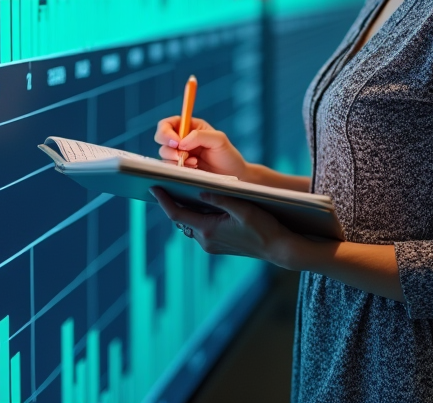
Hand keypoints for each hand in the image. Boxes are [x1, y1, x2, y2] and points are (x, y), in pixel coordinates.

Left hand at [150, 187, 297, 265]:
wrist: (279, 248)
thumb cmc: (264, 227)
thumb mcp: (242, 208)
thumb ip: (219, 199)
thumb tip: (199, 192)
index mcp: (208, 230)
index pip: (177, 214)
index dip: (163, 200)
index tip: (153, 187)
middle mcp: (206, 241)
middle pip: (182, 218)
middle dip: (174, 202)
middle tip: (166, 184)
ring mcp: (211, 246)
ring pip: (191, 224)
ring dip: (187, 210)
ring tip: (183, 191)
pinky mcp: (218, 246)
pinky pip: (201, 229)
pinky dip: (198, 217)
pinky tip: (203, 205)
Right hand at [154, 116, 248, 177]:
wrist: (233, 176)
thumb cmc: (228, 155)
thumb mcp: (219, 139)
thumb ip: (199, 136)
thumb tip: (180, 143)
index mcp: (190, 127)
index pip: (168, 123)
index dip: (166, 131)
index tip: (176, 142)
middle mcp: (182, 139)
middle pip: (160, 137)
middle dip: (168, 146)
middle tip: (181, 154)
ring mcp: (179, 154)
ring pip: (163, 153)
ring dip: (175, 159)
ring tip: (194, 163)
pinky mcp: (179, 168)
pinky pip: (168, 167)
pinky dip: (178, 168)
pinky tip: (193, 168)